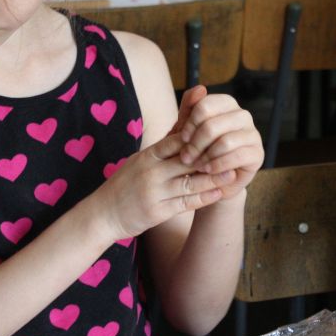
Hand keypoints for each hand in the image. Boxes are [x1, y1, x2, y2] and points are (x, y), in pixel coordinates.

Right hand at [95, 131, 238, 239]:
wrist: (103, 213)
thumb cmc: (127, 183)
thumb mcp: (141, 159)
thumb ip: (165, 144)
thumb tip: (185, 121)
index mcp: (146, 156)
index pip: (175, 141)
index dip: (198, 137)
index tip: (218, 132)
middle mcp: (150, 172)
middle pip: (185, 161)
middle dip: (210, 156)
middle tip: (232, 151)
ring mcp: (154, 193)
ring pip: (188, 183)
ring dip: (212, 178)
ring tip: (231, 173)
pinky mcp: (157, 212)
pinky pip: (184, 203)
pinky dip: (203, 198)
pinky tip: (217, 194)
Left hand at [174, 86, 263, 198]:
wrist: (213, 178)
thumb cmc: (199, 150)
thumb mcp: (189, 129)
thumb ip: (189, 108)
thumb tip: (200, 87)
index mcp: (226, 104)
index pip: (205, 105)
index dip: (190, 123)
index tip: (181, 139)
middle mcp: (242, 116)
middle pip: (213, 124)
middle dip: (195, 144)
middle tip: (185, 158)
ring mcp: (253, 134)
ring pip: (225, 141)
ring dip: (206, 156)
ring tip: (196, 165)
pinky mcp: (258, 154)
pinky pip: (237, 157)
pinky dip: (218, 165)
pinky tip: (208, 171)